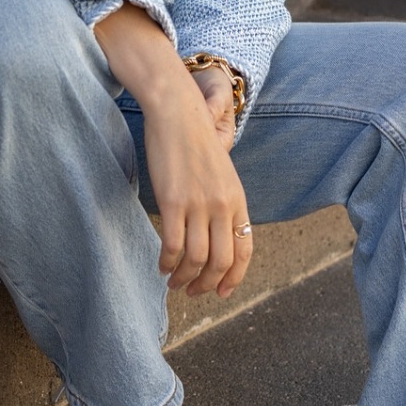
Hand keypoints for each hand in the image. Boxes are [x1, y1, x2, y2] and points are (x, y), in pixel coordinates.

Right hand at [93, 6, 252, 298]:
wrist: (178, 113)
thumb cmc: (195, 142)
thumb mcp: (221, 173)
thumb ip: (224, 203)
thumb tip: (218, 234)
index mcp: (238, 200)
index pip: (244, 251)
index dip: (234, 278)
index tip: (221, 292)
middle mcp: (223, 205)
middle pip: (221, 261)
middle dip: (207, 285)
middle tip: (192, 292)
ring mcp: (199, 204)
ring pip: (197, 259)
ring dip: (185, 279)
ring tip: (174, 282)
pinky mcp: (173, 201)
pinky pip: (173, 246)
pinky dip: (167, 263)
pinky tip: (162, 266)